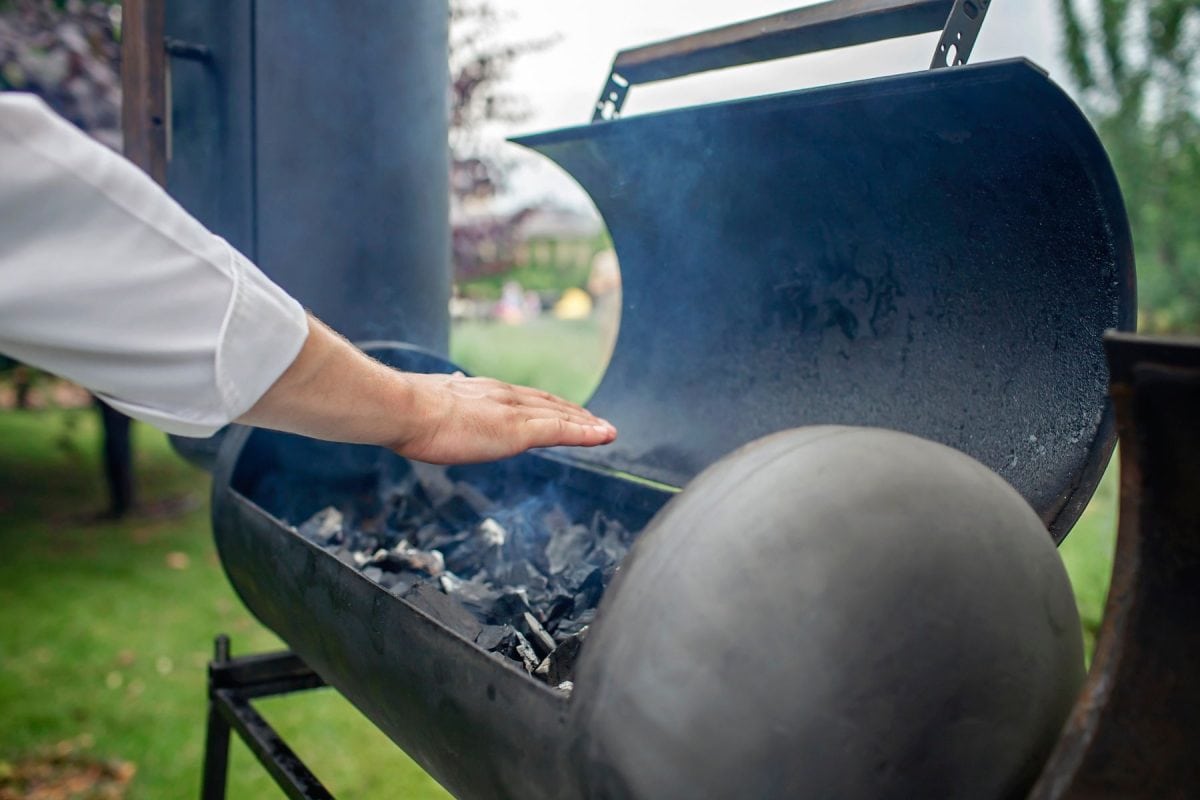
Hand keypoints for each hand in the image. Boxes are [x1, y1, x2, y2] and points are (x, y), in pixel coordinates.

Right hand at [387, 372, 616, 463]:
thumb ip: (443, 402)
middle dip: (572, 412)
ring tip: (606, 430)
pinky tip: (605, 435)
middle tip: (594, 421)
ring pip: (560, 415)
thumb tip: (441, 397)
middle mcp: (503, 395)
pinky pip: (562, 430)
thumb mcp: (428, 404)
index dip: (544, 404)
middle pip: (547, 403)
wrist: (406, 409)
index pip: (522, 397)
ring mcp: (513, 411)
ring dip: (586, 423)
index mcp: (481, 390)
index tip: (559, 409)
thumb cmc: (406, 411)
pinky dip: (587, 433)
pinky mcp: (518, 429)